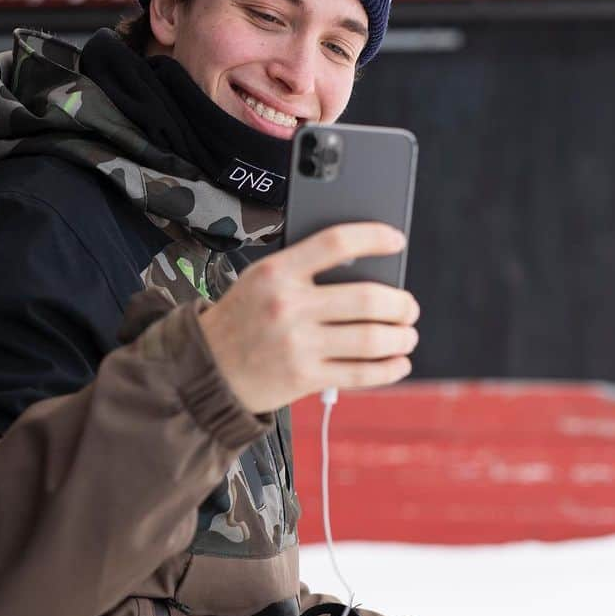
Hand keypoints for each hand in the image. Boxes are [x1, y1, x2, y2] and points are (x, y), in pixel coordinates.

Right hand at [199, 223, 419, 414]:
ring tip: (406, 334)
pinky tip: (398, 363)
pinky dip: (389, 369)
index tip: (397, 241)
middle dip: (401, 304)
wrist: (206, 370)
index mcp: (276, 272)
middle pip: (367, 297)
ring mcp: (297, 345)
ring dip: (401, 337)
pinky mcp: (304, 378)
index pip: (336, 243)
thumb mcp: (260, 281)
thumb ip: (304, 271)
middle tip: (408, 307)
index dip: (374, 238)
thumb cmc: (242, 320)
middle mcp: (287, 306)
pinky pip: (360, 373)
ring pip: (371, 338)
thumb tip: (366, 269)